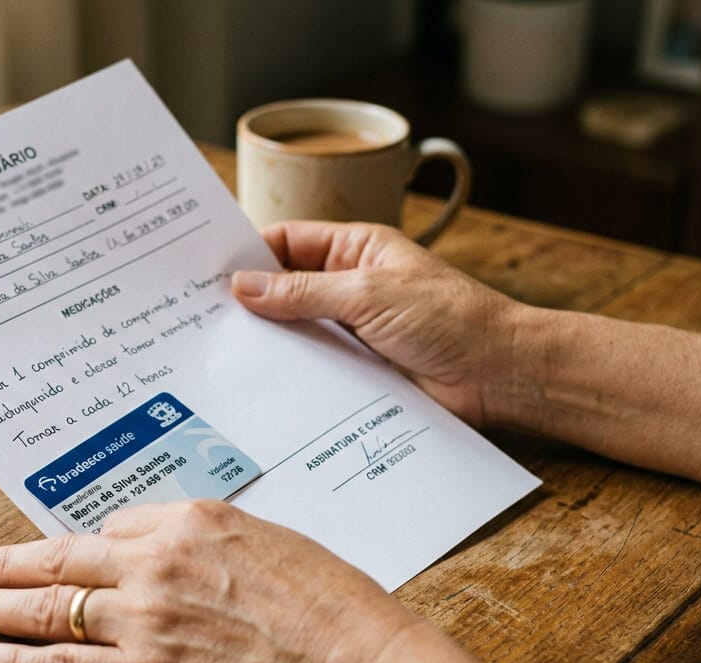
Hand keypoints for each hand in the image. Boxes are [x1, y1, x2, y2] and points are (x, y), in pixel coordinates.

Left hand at [0, 500, 421, 662]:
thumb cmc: (333, 609)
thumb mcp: (276, 545)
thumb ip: (217, 544)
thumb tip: (186, 555)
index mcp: (192, 521)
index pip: (116, 525)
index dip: (84, 545)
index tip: (61, 554)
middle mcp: (155, 560)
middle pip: (62, 558)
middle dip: (8, 565)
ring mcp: (141, 617)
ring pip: (47, 607)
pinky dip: (12, 662)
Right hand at [232, 221, 528, 426]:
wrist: (500, 375)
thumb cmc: (452, 319)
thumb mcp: (369, 294)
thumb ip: (303, 291)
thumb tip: (244, 285)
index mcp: (356, 249)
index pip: (287, 241)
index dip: (249, 254)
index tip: (206, 271)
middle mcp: (351, 286)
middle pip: (285, 288)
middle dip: (249, 301)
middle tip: (201, 316)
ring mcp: (353, 329)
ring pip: (296, 330)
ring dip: (269, 341)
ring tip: (221, 352)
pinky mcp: (359, 370)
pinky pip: (315, 367)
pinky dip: (291, 374)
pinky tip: (261, 384)